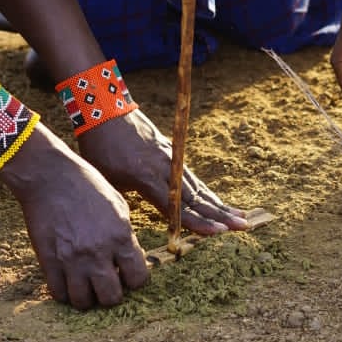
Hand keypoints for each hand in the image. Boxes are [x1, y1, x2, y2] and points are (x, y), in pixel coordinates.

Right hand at [0, 123, 149, 307]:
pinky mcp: (48, 261)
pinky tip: (68, 280)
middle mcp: (97, 252)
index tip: (128, 273)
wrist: (50, 176)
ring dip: (88, 296)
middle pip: (111, 298)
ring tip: (87, 283)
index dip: (135, 279)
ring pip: (84, 302)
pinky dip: (65, 292)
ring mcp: (71, 259)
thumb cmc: (87, 186)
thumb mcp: (118, 206)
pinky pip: (58, 293)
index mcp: (120, 236)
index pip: (138, 279)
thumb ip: (125, 236)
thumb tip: (129, 260)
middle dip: (112, 293)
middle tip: (107, 281)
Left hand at [78, 109, 249, 234]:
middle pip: (196, 196)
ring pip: (198, 186)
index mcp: (146, 177)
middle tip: (243, 226)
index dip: (197, 222)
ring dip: (220, 204)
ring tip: (240, 217)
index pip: (176, 206)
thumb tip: (128, 225)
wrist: (104, 109)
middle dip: (220, 214)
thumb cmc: (99, 148)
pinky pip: (192, 176)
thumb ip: (124, 201)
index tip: (217, 233)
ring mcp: (170, 158)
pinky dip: (207, 191)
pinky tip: (218, 202)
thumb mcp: (106, 179)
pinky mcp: (171, 151)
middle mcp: (164, 167)